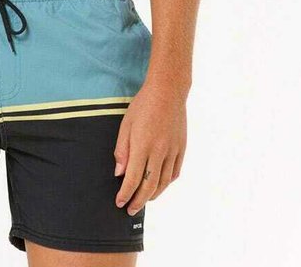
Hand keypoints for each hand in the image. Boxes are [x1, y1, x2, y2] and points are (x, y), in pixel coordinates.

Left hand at [113, 79, 186, 214]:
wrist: (168, 91)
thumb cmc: (143, 105)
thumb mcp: (126, 124)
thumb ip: (122, 150)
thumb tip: (119, 173)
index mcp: (142, 145)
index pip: (133, 178)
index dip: (125, 194)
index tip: (119, 202)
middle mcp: (159, 151)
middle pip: (148, 185)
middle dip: (138, 201)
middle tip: (130, 210)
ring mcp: (172, 151)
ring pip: (163, 182)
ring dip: (152, 195)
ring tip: (143, 201)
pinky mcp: (181, 148)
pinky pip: (174, 172)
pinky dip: (166, 183)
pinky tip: (159, 185)